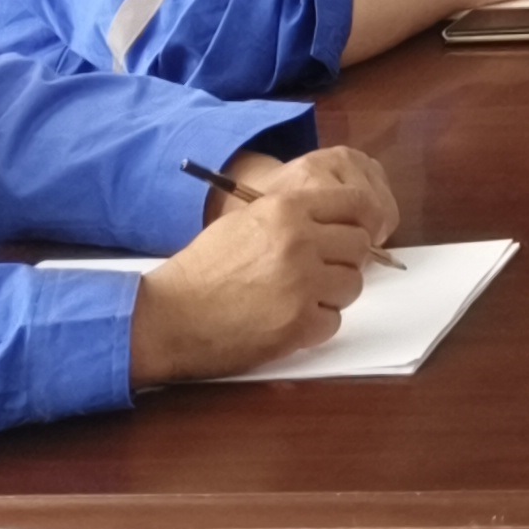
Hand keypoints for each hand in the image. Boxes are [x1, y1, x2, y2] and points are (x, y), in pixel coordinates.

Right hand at [131, 148, 397, 383]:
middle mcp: (300, 241)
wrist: (168, 316)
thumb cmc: (204, 268)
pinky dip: (317, 325)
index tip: (350, 235)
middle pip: (359, 245)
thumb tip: (340, 221)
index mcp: (288, 208)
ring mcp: (301, 285)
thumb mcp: (247, 219)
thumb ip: (294, 214)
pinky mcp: (297, 325)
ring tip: (301, 298)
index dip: (358, 221)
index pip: (356, 203)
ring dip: (333, 294)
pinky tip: (290, 321)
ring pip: (353, 285)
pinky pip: (334, 322)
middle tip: (321, 272)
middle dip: (345, 260)